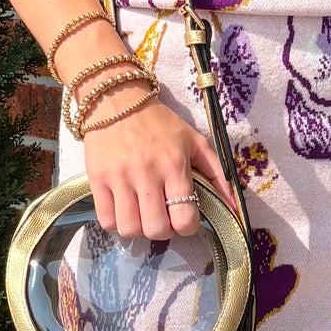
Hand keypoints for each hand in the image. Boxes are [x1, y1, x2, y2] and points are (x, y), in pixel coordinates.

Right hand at [82, 91, 232, 243]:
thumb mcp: (195, 142)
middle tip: (162, 216)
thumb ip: (218, 174)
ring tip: (142, 213)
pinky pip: (106, 220)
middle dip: (163, 230)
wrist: (118, 100)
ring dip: (139, 228)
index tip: (183, 219)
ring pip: (129, 229)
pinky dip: (116, 222)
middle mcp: (147, 174)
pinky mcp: (96, 179)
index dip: (187, 227)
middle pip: (156, 229)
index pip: (184, 219)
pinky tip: (124, 208)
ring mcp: (119, 178)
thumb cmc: (160, 123)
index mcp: (175, 165)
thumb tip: (234, 208)